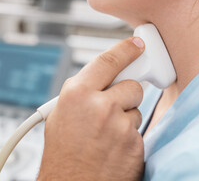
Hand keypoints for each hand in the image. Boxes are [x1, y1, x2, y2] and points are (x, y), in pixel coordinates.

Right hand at [37, 37, 144, 180]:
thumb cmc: (61, 153)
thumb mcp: (60, 114)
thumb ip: (82, 91)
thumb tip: (100, 77)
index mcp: (77, 94)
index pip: (108, 60)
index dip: (125, 50)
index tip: (136, 45)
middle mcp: (100, 106)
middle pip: (131, 84)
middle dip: (125, 92)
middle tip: (112, 106)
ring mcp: (120, 126)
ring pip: (136, 108)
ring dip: (125, 117)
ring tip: (106, 133)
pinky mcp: (134, 144)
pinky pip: (138, 130)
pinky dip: (129, 135)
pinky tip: (112, 146)